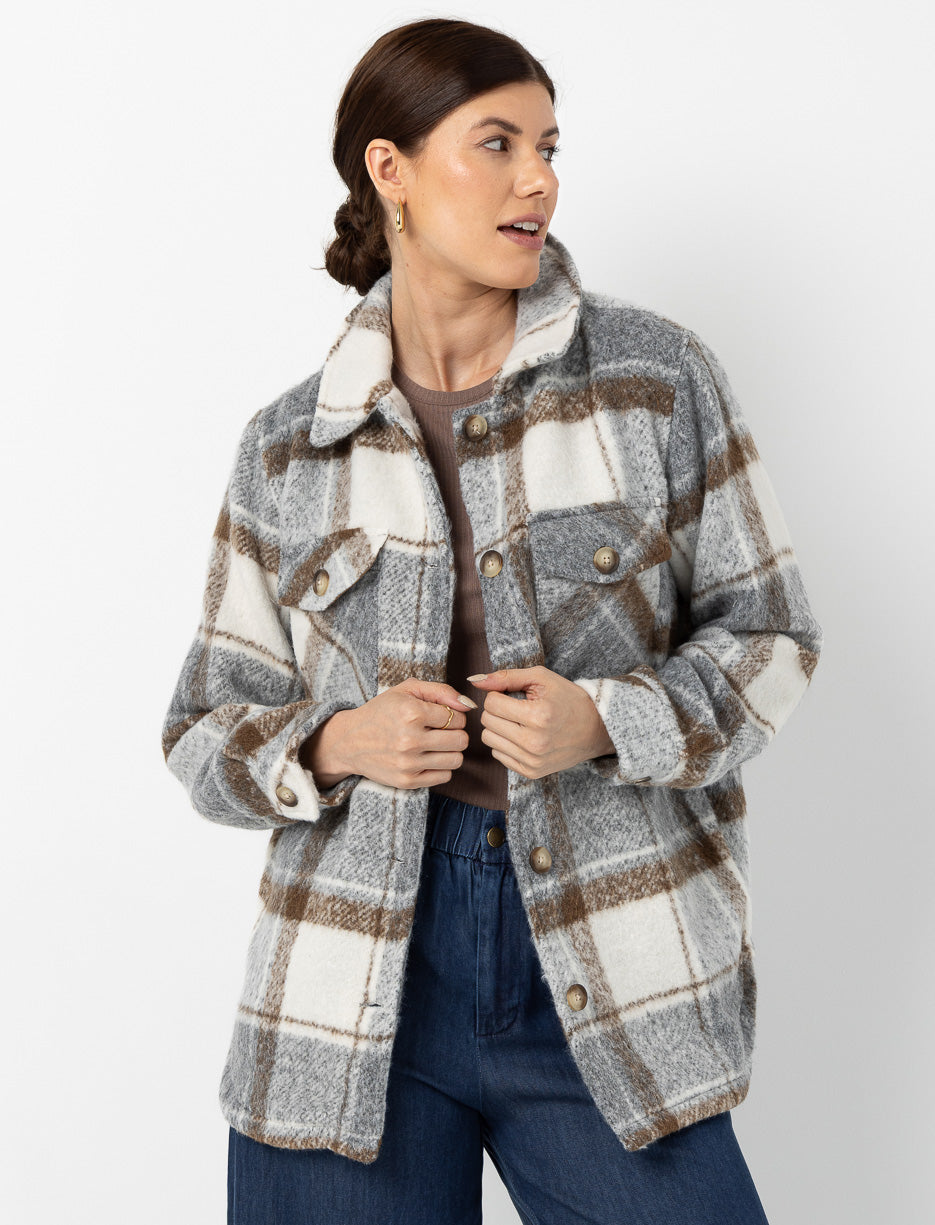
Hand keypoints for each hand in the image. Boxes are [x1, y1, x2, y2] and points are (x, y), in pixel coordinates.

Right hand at [303, 680, 474, 790]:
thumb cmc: (382, 711)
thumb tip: (469, 705)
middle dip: (455, 733)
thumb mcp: (407, 690)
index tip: (440, 716)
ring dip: (450, 751)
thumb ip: (441, 691)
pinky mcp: (406, 781)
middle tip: (440, 731)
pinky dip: (441, 767)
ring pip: (456, 760)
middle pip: (461, 740)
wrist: (349, 741)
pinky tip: (427, 757)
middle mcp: (410, 739)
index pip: (458, 718)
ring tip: (435, 744)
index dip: (454, 716)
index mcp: (411, 712)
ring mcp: (408, 763)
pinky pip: (444, 776)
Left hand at [467, 665, 614, 778]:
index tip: (512, 695)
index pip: (491, 703)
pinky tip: (522, 736)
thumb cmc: (568, 699)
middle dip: (497, 710)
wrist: (596, 729)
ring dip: (498, 727)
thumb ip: (506, 677)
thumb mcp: (541, 678)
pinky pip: (498, 754)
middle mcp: (534, 742)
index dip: (498, 694)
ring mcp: (532, 761)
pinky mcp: (531, 772)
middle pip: (487, 721)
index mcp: (538, 716)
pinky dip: (505, 743)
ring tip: (518, 721)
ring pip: (488, 739)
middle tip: (516, 707)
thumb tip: (474, 680)